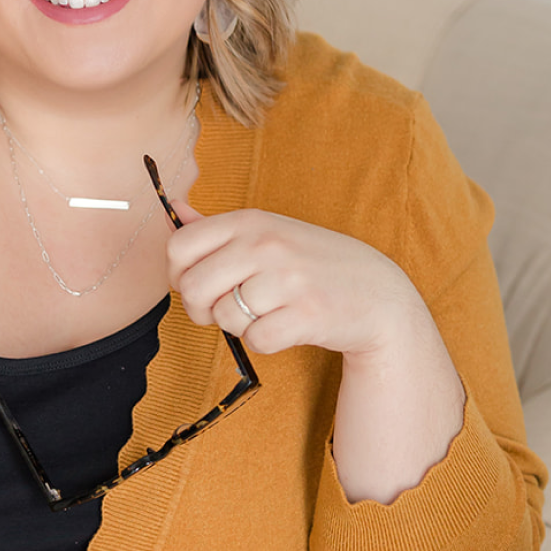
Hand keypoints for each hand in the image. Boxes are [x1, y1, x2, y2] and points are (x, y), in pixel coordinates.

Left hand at [166, 200, 421, 360]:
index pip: (179, 246)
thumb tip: (172, 208)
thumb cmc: (311, 263)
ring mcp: (288, 279)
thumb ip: (216, 226)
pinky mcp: (307, 314)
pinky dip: (264, 342)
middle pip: (192, 287)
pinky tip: (282, 327)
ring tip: (264, 314)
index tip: (201, 282)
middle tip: (226, 308)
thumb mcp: (267, 232)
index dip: (179, 274)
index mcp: (250, 221)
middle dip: (201, 308)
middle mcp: (266, 244)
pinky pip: (255, 341)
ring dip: (237, 326)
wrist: (377, 292)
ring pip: (224, 317)